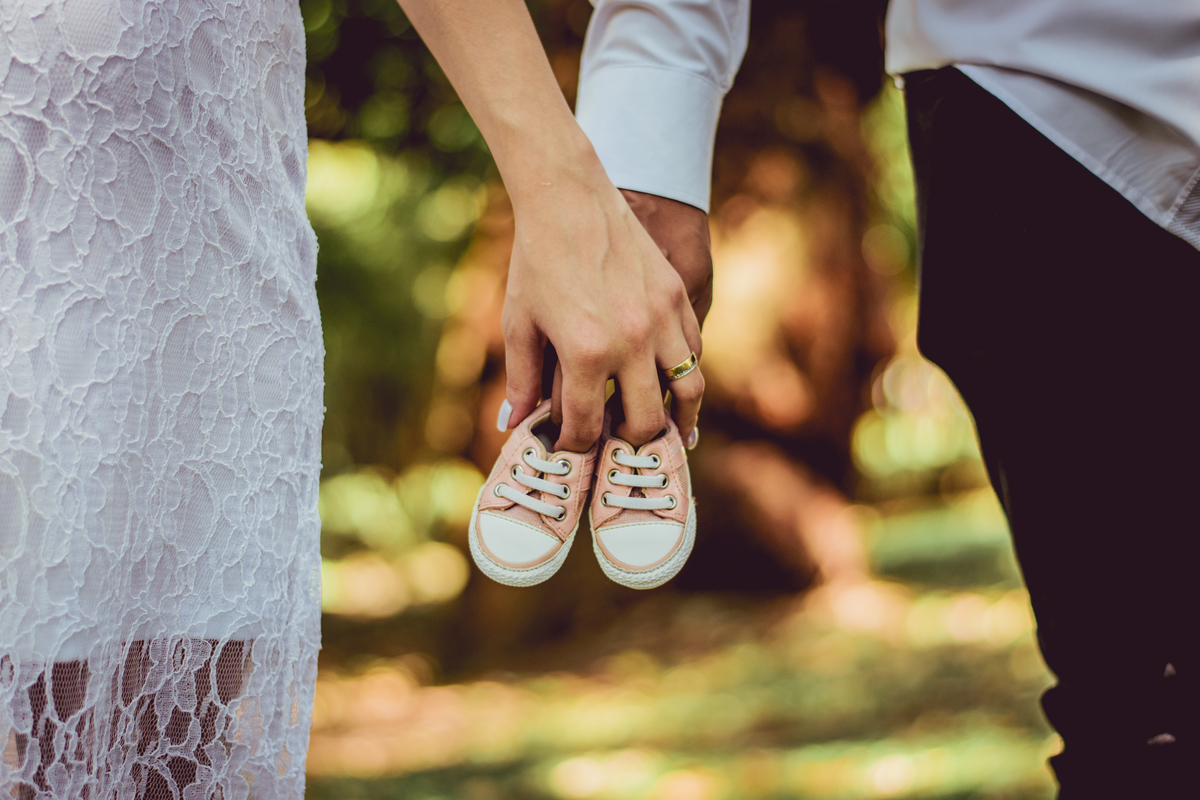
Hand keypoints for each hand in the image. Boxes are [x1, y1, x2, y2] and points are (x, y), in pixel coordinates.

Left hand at [544, 190, 712, 446]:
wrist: (568, 199)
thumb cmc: (536, 261)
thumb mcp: (520, 323)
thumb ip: (520, 379)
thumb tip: (512, 424)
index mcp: (586, 353)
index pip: (588, 426)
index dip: (577, 446)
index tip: (572, 450)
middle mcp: (631, 342)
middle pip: (644, 421)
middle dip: (629, 444)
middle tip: (619, 448)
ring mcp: (661, 320)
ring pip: (688, 389)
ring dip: (678, 418)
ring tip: (668, 433)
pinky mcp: (677, 297)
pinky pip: (695, 350)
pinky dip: (686, 373)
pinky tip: (674, 383)